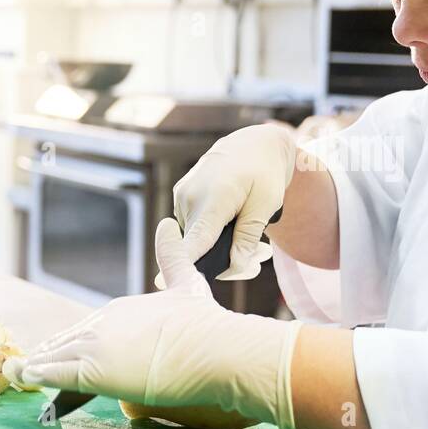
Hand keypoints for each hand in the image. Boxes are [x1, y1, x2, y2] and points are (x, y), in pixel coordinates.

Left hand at [6, 219, 301, 428]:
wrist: (216, 349)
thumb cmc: (205, 323)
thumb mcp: (186, 284)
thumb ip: (173, 257)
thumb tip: (168, 224)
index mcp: (120, 309)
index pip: (86, 328)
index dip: (72, 342)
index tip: (60, 351)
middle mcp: (103, 322)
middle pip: (66, 341)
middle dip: (50, 354)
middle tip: (31, 369)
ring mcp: (96, 346)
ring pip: (54, 357)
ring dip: (36, 367)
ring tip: (18, 376)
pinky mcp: (94, 371)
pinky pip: (54, 374)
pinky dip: (37, 377)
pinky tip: (25, 379)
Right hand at [157, 122, 296, 288]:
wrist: (253, 144)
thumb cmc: (264, 172)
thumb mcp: (266, 205)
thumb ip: (247, 236)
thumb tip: (233, 265)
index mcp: (213, 198)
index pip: (194, 240)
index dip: (182, 263)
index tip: (160, 284)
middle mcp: (190, 197)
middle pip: (198, 247)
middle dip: (228, 260)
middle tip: (261, 258)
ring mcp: (182, 197)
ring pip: (196, 239)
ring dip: (222, 248)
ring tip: (257, 246)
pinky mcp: (182, 199)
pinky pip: (194, 228)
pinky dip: (213, 235)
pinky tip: (237, 231)